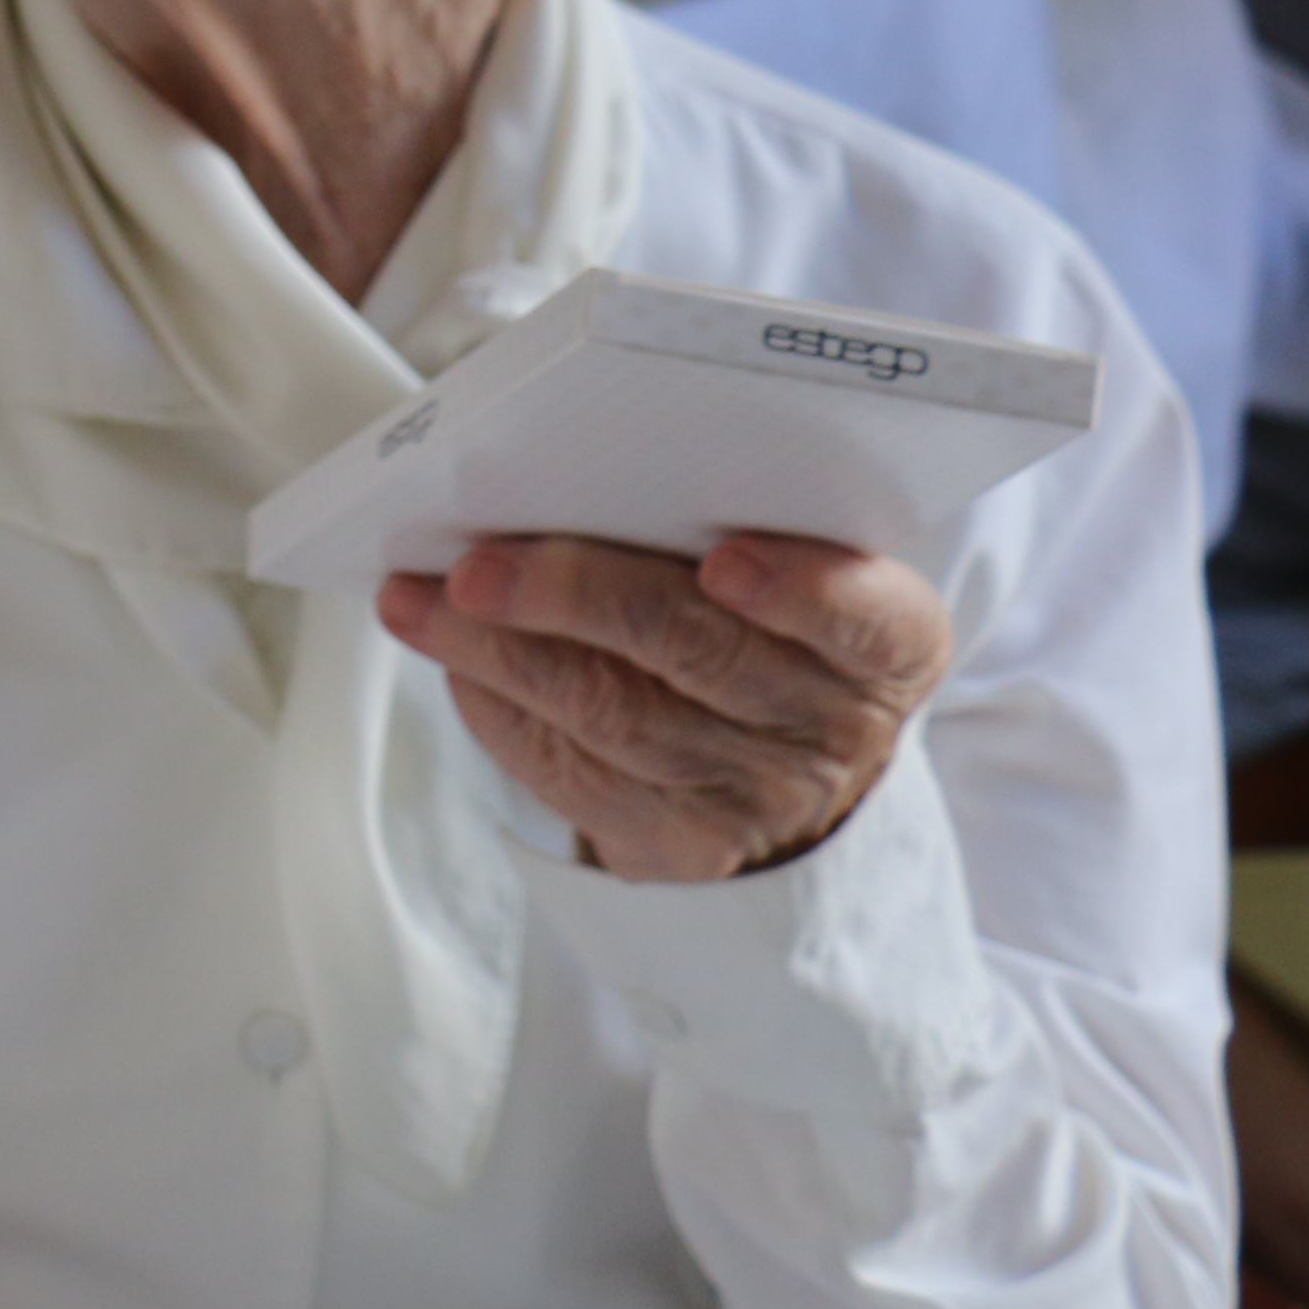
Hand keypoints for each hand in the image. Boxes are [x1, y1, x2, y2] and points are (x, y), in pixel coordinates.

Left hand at [379, 530, 950, 884]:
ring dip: (500, 653)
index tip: (728, 559)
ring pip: (615, 717)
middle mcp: (835, 726)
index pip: (865, 617)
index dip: (801, 590)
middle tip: (477, 565)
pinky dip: (501, 709)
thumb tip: (569, 462)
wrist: (789, 757)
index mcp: (890, 639)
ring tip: (418, 602)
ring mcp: (757, 797)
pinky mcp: (679, 846)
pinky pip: (575, 777)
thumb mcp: (798, 560)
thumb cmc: (771, 617)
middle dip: (576, 600)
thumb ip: (723, 512)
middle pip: (699, 655)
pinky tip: (453, 660)